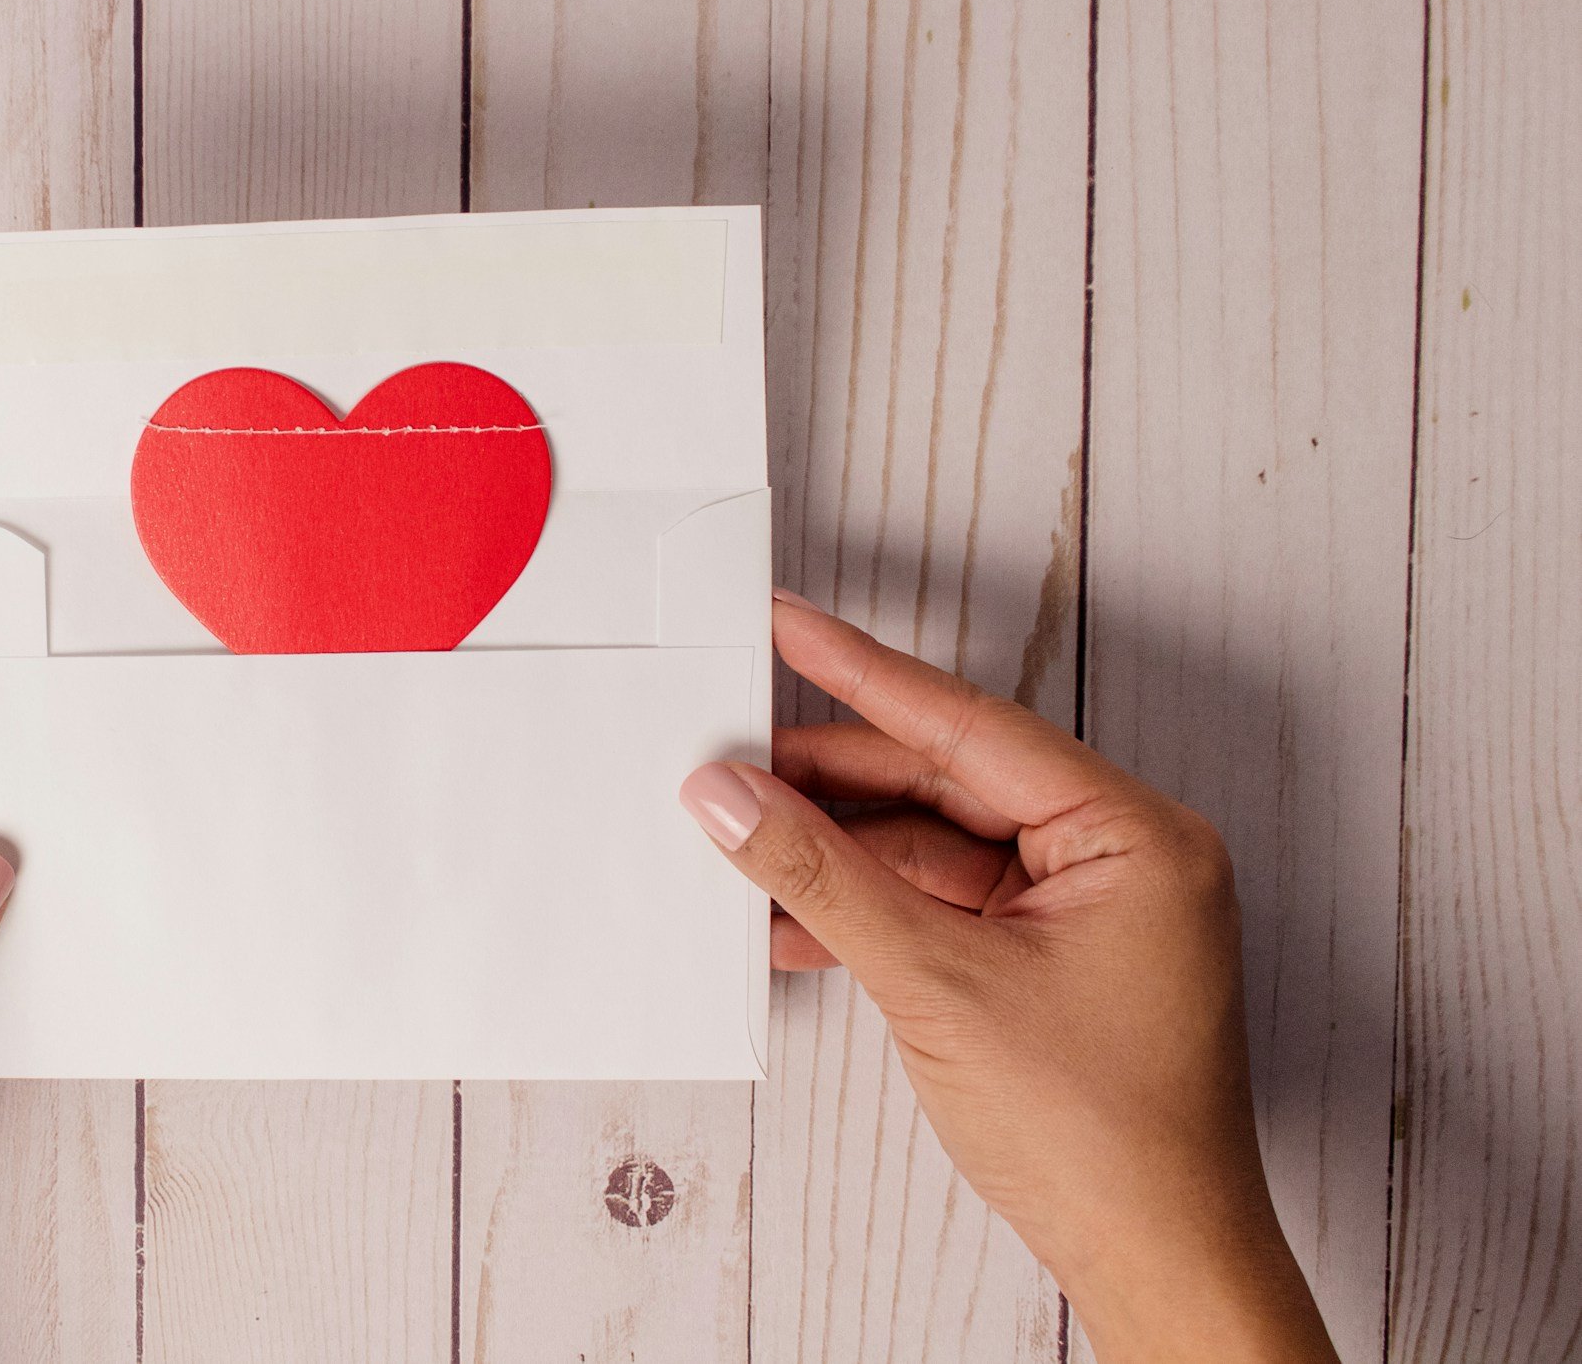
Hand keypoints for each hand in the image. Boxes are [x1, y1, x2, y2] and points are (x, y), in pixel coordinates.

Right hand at [680, 592, 1335, 1363]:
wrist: (1152, 1256)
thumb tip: (733, 798)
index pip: (972, 726)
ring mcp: (1084, 910)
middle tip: (731, 753)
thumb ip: (823, 875)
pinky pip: (941, 903)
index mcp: (1134, 834)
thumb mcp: (936, 982)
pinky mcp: (1048, 958)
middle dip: (832, 780)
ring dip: (836, 853)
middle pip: (946, 781)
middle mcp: (1119, 857)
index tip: (790, 626)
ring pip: (932, 846)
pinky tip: (788, 914)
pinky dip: (867, 909)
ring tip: (739, 836)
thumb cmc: (1104, 1135)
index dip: (864, 674)